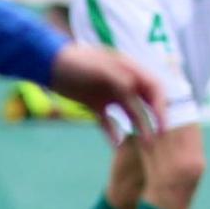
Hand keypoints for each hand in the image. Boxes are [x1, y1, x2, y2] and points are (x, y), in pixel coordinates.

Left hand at [49, 45, 165, 144]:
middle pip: (146, 103)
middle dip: (153, 121)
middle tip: (156, 140)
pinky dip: (113, 132)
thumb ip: (121, 80)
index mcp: (130, 69)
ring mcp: (110, 93)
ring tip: (144, 145)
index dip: (161, 107)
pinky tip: (116, 144)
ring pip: (130, 113)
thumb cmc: (76, 62)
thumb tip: (136, 93)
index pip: (155, 88)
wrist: (47, 63)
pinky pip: (109, 121)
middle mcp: (124, 82)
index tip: (162, 125)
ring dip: (138, 128)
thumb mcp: (101, 69)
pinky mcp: (95, 104)